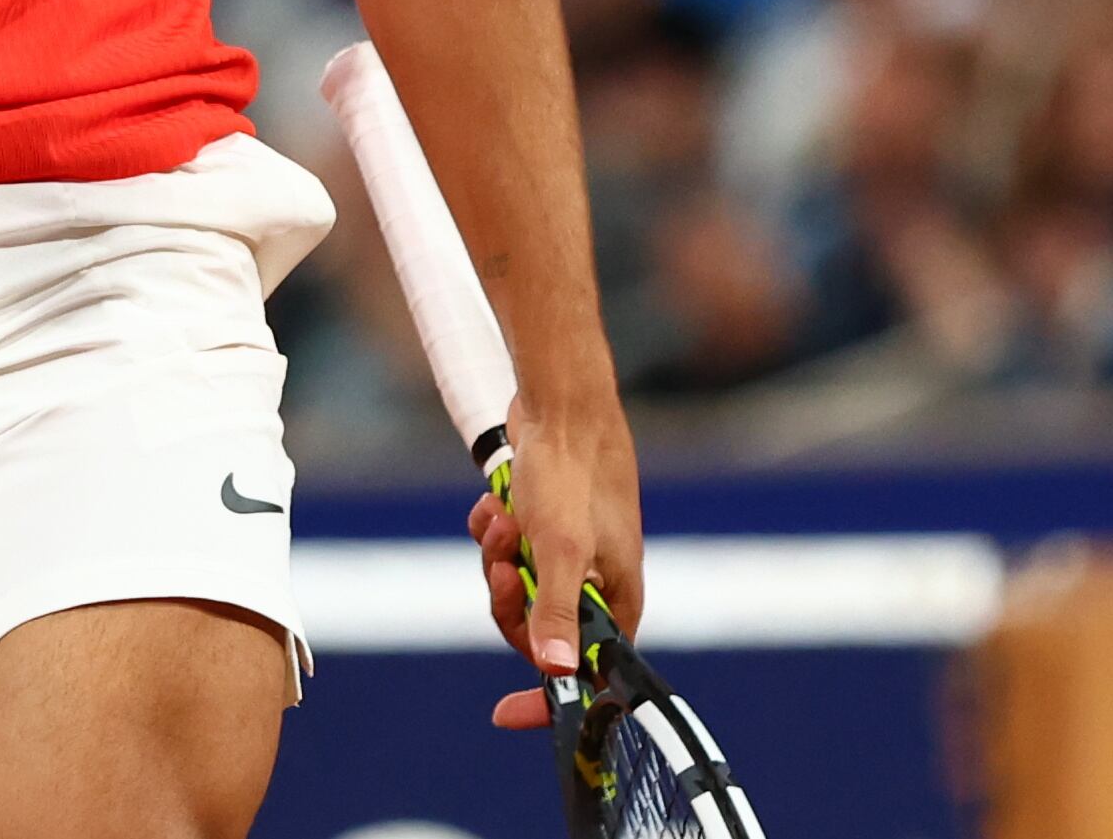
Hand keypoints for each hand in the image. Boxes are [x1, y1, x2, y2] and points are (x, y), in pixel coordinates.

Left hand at [469, 384, 645, 729]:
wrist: (561, 400)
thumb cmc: (571, 472)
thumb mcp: (558, 549)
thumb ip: (557, 612)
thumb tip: (557, 674)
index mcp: (616, 596)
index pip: (589, 672)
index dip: (550, 697)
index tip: (504, 713)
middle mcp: (598, 579)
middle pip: (538, 629)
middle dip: (510, 599)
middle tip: (504, 564)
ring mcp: (571, 551)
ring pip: (518, 587)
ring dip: (499, 557)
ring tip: (501, 518)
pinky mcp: (548, 524)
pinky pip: (510, 552)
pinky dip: (496, 531)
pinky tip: (495, 503)